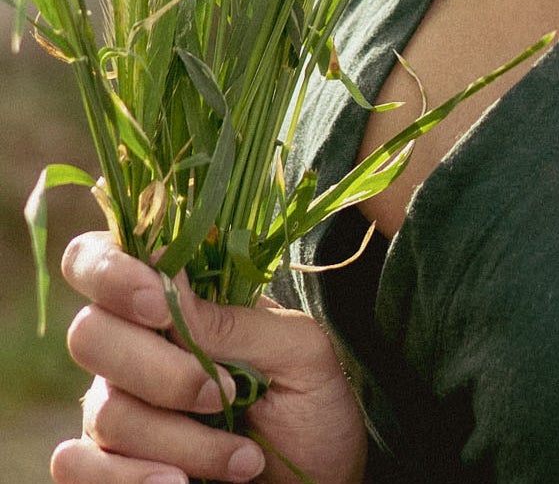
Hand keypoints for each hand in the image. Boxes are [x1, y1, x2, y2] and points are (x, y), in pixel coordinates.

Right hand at [52, 230, 367, 483]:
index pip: (99, 258)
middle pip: (89, 335)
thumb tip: (167, 274)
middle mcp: (133, 347)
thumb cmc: (313, 403)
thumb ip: (234, 319)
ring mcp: (117, 407)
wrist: (321, 479)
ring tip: (243, 460)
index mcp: (175, 299)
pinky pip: (74, 465)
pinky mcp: (111, 466)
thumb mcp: (297, 352)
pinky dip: (127, 479)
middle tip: (225, 393)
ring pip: (103, 410)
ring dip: (179, 440)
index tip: (158, 302)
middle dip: (160, 370)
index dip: (111, 272)